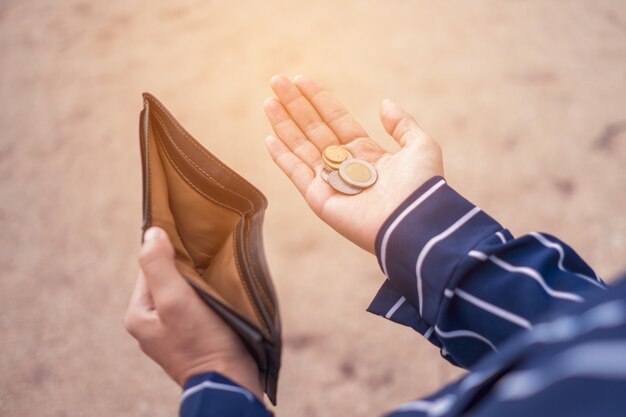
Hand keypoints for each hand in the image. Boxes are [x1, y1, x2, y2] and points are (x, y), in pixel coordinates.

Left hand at [124, 227, 262, 399]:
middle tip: (207, 267)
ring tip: (214, 282)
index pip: (150, 268)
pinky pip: (193, 308)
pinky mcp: (190, 339)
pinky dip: (204, 299)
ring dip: (197, 285)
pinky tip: (218, 298)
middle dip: (185, 270)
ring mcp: (169, 333)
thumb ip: (159, 265)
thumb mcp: (175, 299)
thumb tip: (151, 232)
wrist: (228, 381)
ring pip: (181, 293)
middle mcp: (149, 324)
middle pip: (165, 280)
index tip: (194, 252)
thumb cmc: (201, 341)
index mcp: (137, 314)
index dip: (171, 255)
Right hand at [264, 75, 443, 252]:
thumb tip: (384, 104)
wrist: (414, 222)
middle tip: (276, 81)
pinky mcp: (320, 199)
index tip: (301, 79)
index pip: (336, 120)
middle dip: (295, 105)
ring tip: (268, 100)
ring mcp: (330, 182)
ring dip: (284, 124)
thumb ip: (402, 125)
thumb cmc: (421, 186)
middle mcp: (346, 166)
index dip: (319, 100)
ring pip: (301, 147)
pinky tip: (269, 138)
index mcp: (368, 154)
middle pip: (314, 129)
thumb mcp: (421, 146)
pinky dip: (282, 157)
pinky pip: (297, 173)